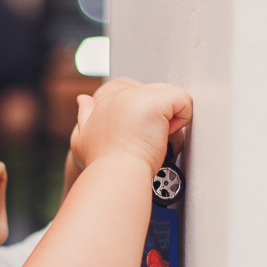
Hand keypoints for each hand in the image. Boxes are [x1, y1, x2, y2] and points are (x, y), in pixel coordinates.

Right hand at [68, 79, 191, 175]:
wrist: (113, 174)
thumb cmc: (101, 164)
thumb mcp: (82, 138)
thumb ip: (85, 116)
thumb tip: (84, 100)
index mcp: (109, 99)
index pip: (141, 97)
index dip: (145, 119)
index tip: (136, 137)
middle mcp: (123, 93)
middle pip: (159, 95)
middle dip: (160, 118)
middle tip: (146, 140)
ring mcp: (139, 95)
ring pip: (171, 97)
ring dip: (170, 119)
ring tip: (154, 139)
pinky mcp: (155, 101)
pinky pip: (184, 100)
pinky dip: (183, 119)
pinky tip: (164, 135)